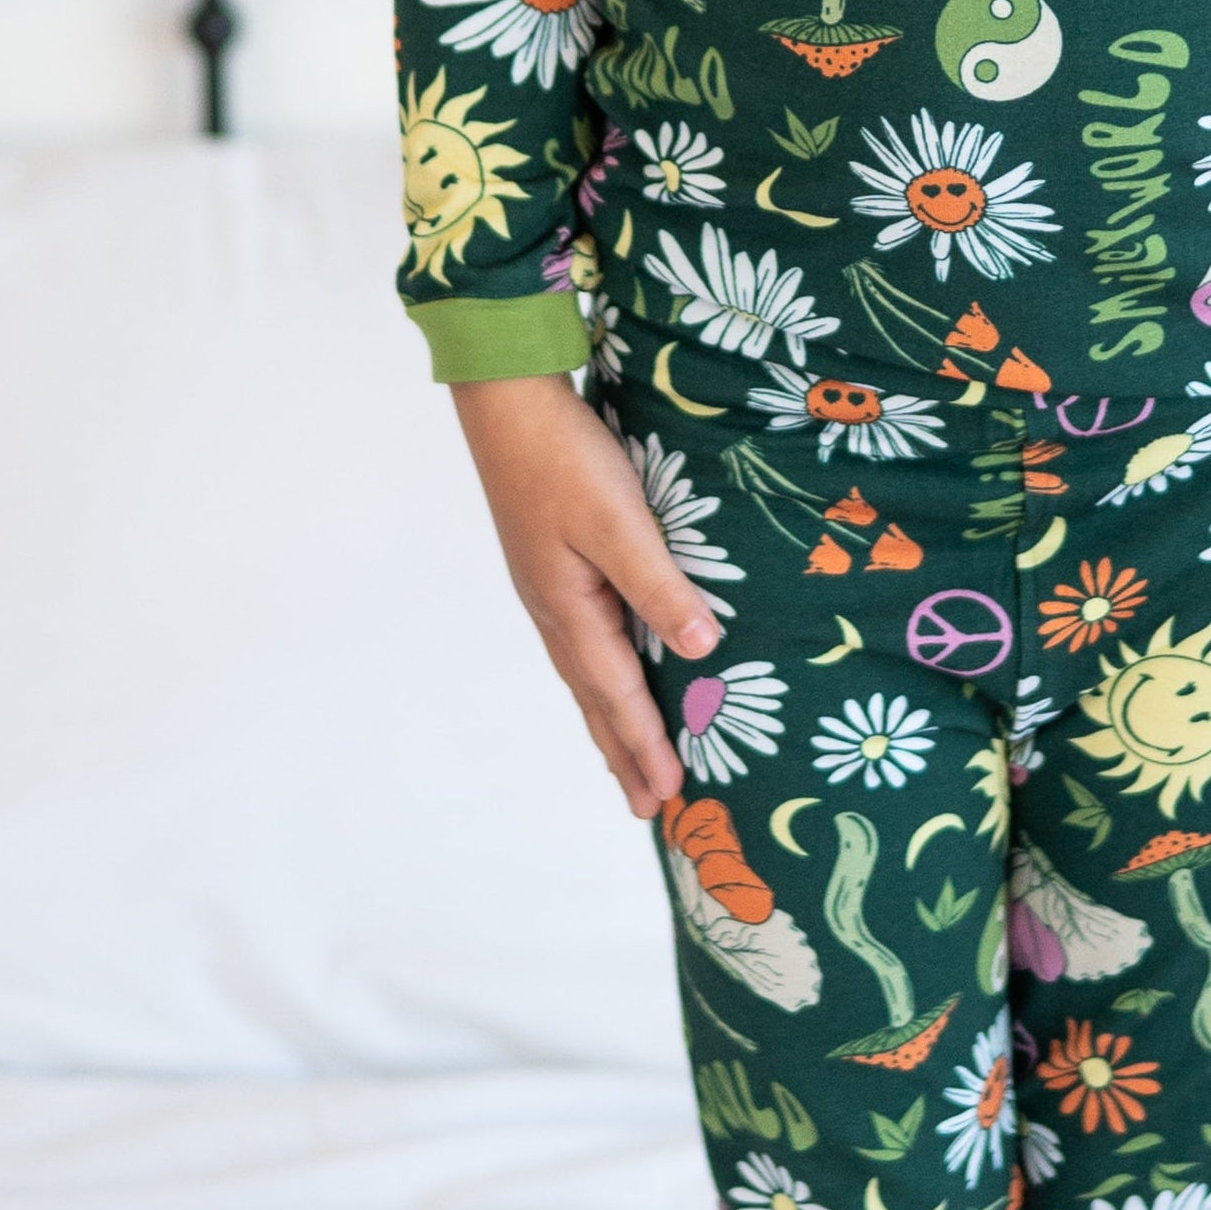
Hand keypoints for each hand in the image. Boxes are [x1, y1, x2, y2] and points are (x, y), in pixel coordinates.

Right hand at [447, 374, 718, 819]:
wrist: (508, 401)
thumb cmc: (564, 457)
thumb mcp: (619, 522)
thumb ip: (659, 585)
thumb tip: (702, 648)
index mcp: (569, 610)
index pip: (617, 696)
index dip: (646, 747)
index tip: (671, 798)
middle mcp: (555, 611)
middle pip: (595, 699)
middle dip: (624, 754)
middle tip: (650, 808)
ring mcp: (550, 589)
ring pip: (588, 673)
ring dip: (612, 721)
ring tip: (632, 760)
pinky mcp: (554, 565)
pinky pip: (586, 641)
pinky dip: (605, 676)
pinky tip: (615, 671)